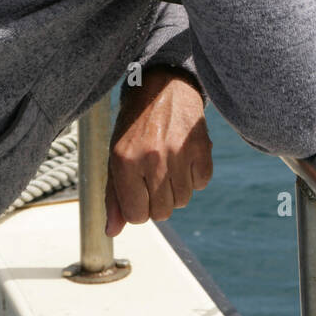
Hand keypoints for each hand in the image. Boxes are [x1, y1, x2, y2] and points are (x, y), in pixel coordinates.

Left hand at [104, 67, 212, 234]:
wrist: (162, 85)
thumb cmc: (135, 124)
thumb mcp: (116, 155)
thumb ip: (114, 195)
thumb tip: (113, 231)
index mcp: (124, 161)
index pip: (137, 216)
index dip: (139, 208)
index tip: (139, 191)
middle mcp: (151, 158)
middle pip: (162, 212)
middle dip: (158, 200)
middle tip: (154, 175)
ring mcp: (178, 152)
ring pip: (183, 200)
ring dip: (177, 188)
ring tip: (169, 162)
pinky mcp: (201, 146)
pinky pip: (202, 182)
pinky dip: (195, 175)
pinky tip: (185, 156)